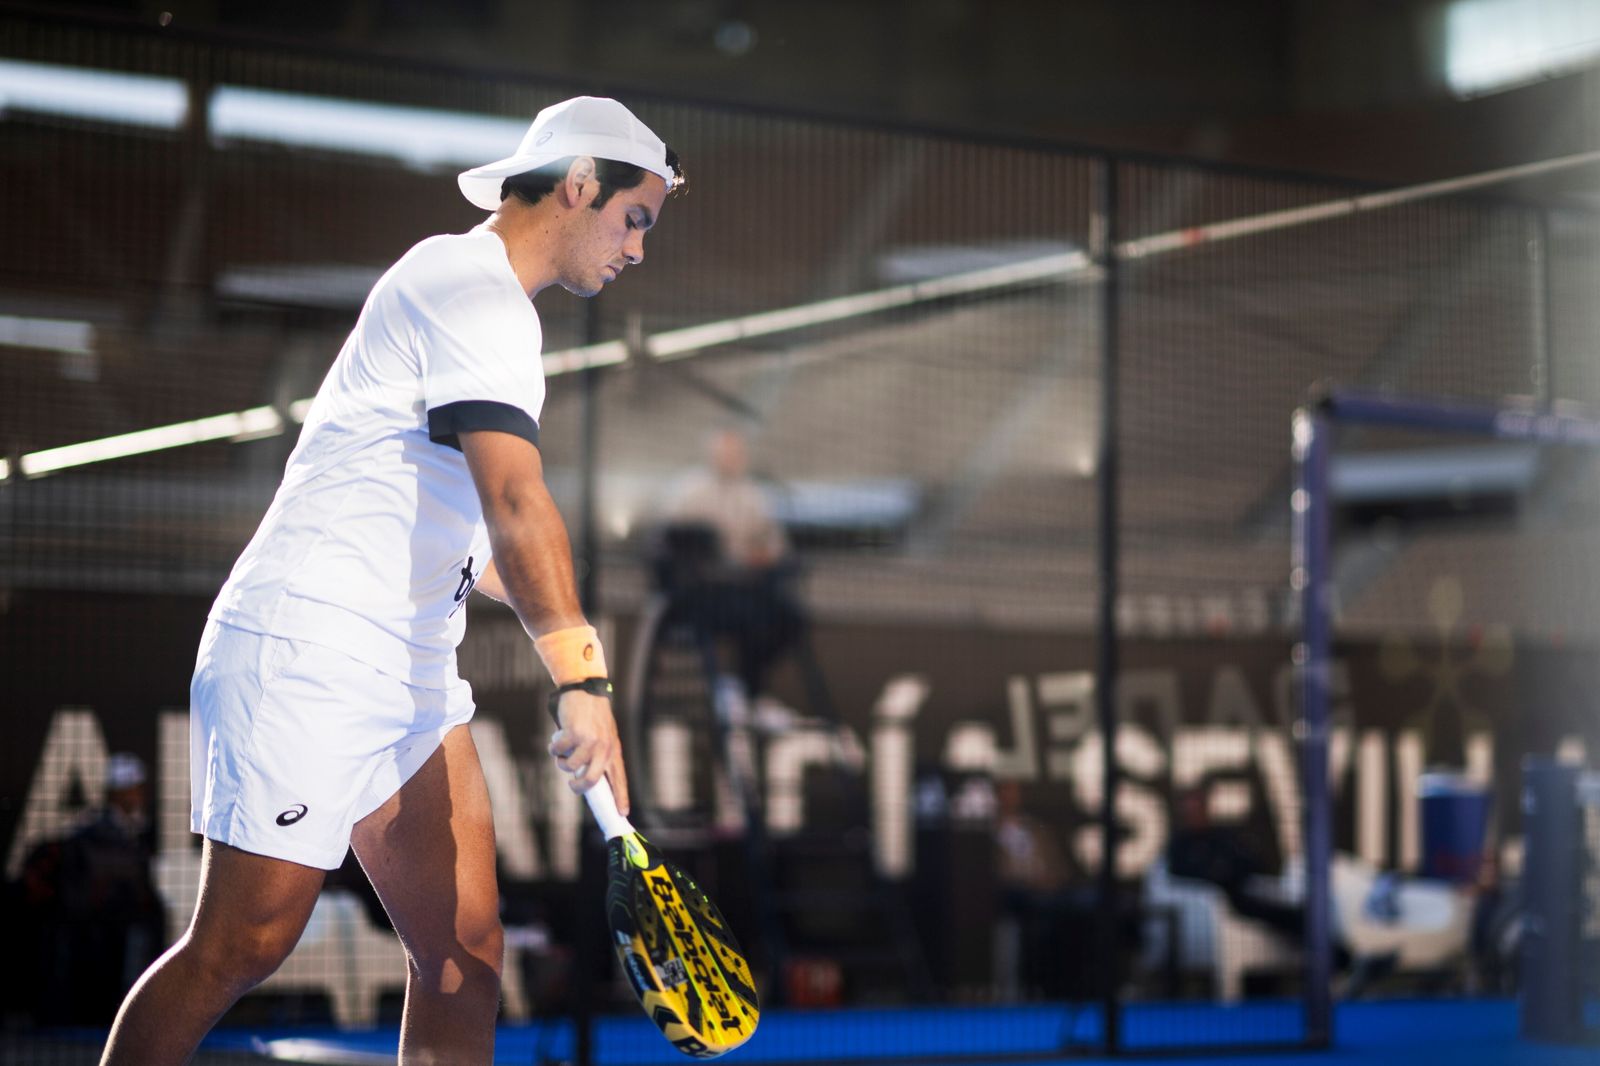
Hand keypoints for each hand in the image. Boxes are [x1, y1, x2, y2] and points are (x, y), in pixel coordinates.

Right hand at [547, 688, 629, 813]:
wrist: (585, 690)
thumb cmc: (592, 716)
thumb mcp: (603, 736)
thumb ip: (598, 756)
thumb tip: (583, 780)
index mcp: (613, 750)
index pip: (619, 779)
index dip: (621, 797)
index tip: (622, 814)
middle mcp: (604, 748)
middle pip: (591, 780)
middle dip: (578, 787)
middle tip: (572, 783)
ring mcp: (589, 741)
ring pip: (569, 766)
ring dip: (561, 759)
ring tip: (563, 747)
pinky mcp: (574, 734)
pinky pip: (557, 751)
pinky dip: (554, 746)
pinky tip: (558, 736)